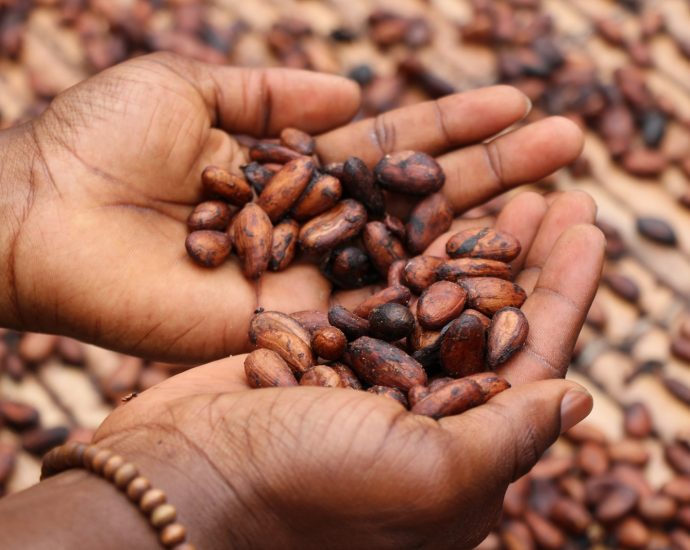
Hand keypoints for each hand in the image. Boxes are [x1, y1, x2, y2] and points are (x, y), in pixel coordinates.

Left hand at [0, 52, 583, 361]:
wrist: (35, 218)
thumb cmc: (97, 142)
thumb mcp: (191, 87)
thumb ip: (274, 94)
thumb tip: (351, 93)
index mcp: (292, 168)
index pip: (390, 148)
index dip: (452, 126)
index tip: (516, 102)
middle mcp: (311, 227)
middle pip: (417, 201)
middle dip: (492, 170)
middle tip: (567, 142)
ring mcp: (305, 279)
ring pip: (409, 255)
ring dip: (483, 228)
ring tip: (558, 194)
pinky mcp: (287, 325)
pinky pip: (369, 308)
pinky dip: (429, 294)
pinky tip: (495, 273)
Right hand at [93, 191, 604, 548]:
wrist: (184, 480)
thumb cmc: (306, 490)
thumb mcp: (428, 476)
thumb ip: (508, 438)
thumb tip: (577, 397)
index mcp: (460, 455)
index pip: (534, 362)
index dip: (565, 293)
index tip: (587, 229)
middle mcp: (420, 416)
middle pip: (490, 321)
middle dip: (524, 259)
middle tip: (553, 195)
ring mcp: (368, 379)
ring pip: (437, 298)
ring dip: (470, 245)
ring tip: (501, 192)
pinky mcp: (321, 350)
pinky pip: (379, 292)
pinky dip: (406, 251)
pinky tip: (424, 211)